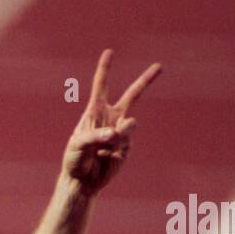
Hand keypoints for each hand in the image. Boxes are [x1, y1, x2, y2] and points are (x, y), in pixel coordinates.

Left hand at [62, 50, 160, 193]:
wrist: (82, 181)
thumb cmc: (74, 160)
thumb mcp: (77, 145)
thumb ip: (95, 136)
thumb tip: (115, 132)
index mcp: (95, 111)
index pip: (101, 86)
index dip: (105, 69)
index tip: (109, 52)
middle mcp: (111, 118)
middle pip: (132, 95)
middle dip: (146, 80)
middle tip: (160, 65)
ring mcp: (121, 132)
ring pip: (130, 124)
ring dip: (121, 133)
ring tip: (108, 143)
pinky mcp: (126, 147)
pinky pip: (127, 143)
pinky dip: (116, 150)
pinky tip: (106, 157)